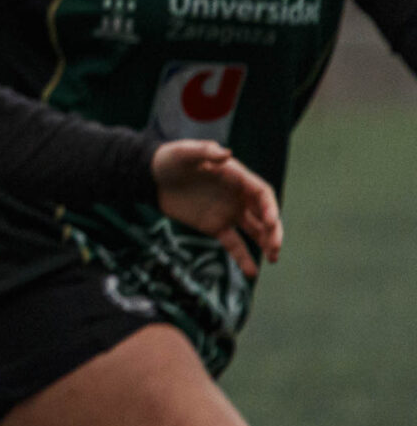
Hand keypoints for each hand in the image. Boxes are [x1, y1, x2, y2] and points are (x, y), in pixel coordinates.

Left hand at [151, 140, 282, 276]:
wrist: (151, 176)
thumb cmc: (170, 159)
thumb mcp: (184, 152)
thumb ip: (204, 152)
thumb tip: (227, 154)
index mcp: (236, 177)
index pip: (261, 194)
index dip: (270, 208)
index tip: (271, 222)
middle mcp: (237, 196)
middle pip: (264, 215)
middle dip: (273, 230)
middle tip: (275, 247)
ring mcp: (228, 212)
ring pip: (254, 230)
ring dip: (266, 243)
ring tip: (273, 259)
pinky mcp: (215, 226)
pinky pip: (233, 244)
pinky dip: (243, 257)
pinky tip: (252, 272)